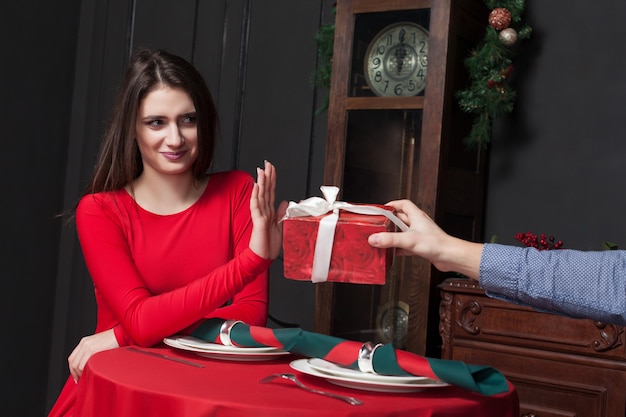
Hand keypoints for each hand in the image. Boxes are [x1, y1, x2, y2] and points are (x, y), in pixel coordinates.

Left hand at [68, 328, 118, 381]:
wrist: (120, 334)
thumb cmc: (113, 340)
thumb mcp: (98, 344)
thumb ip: (91, 351)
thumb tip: (87, 363)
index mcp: (84, 342)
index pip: (72, 358)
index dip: (72, 368)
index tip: (76, 374)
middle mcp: (84, 344)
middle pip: (73, 362)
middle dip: (75, 373)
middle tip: (80, 378)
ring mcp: (88, 347)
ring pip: (77, 365)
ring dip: (80, 373)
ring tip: (85, 377)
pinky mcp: (93, 350)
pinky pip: (84, 364)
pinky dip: (85, 371)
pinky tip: (89, 374)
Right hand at [249, 161, 287, 259]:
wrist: (263, 257)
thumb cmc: (269, 244)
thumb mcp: (280, 226)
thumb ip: (281, 213)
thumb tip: (285, 201)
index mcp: (270, 211)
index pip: (271, 192)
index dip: (272, 179)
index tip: (272, 168)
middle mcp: (264, 211)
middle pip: (265, 190)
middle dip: (267, 176)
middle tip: (267, 163)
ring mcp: (260, 215)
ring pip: (260, 195)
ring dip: (261, 182)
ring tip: (261, 171)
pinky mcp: (258, 222)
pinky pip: (256, 207)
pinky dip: (256, 196)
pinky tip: (257, 187)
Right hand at [367, 199, 482, 277]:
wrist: (451, 256)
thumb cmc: (437, 244)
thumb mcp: (409, 240)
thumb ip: (390, 239)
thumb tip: (374, 238)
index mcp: (416, 216)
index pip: (403, 204)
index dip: (392, 205)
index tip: (382, 209)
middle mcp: (418, 224)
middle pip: (401, 218)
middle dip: (390, 222)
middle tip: (379, 226)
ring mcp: (420, 235)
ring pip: (403, 232)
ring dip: (394, 235)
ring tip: (384, 239)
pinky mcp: (421, 246)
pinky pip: (406, 245)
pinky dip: (399, 248)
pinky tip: (393, 253)